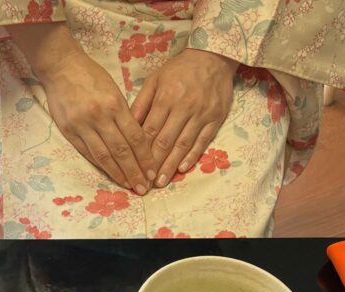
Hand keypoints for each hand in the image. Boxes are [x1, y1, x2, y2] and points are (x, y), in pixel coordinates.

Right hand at [7, 23, 155, 193]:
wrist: (61, 66)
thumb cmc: (91, 76)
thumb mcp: (113, 89)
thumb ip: (124, 113)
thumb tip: (136, 140)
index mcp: (115, 104)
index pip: (135, 137)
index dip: (145, 157)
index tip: (152, 172)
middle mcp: (99, 116)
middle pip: (121, 150)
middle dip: (134, 171)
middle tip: (143, 188)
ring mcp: (82, 125)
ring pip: (104, 155)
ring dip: (118, 174)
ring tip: (128, 186)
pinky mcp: (68, 130)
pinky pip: (87, 152)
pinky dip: (100, 165)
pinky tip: (109, 174)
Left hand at [131, 49, 237, 187]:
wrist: (213, 57)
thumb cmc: (179, 70)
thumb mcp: (155, 80)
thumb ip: (141, 104)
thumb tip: (128, 127)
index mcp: (166, 98)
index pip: (151, 130)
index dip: (141, 151)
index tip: (133, 166)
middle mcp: (184, 108)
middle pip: (166, 141)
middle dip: (155, 163)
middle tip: (146, 182)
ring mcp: (202, 114)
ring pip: (184, 144)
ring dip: (172, 165)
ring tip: (162, 181)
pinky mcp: (216, 119)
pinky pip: (203, 141)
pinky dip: (193, 155)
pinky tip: (183, 168)